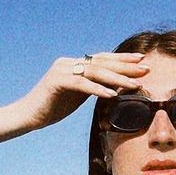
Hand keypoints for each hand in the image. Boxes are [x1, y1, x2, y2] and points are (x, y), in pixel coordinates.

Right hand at [16, 52, 149, 130]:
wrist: (29, 115)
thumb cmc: (53, 107)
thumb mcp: (77, 95)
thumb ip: (92, 86)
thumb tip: (115, 86)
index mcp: (74, 63)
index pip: (102, 59)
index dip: (123, 59)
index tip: (142, 61)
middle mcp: (68, 62)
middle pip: (102, 62)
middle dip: (126, 66)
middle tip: (146, 69)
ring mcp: (62, 70)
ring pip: (95, 72)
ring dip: (117, 78)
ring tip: (134, 85)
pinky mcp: (56, 81)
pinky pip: (81, 84)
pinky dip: (98, 89)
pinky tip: (112, 95)